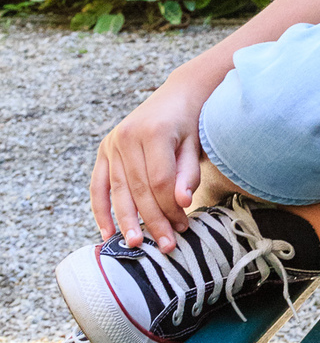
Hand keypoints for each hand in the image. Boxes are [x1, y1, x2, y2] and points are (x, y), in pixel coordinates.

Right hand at [91, 76, 205, 251]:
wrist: (178, 95)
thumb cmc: (193, 123)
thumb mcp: (196, 144)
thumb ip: (188, 174)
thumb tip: (182, 203)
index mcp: (153, 132)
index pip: (160, 182)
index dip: (170, 208)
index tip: (183, 228)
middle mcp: (127, 136)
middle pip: (139, 189)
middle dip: (153, 221)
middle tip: (166, 247)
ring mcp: (112, 142)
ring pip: (119, 190)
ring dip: (127, 221)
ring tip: (136, 245)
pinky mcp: (104, 149)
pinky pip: (99, 185)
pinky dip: (101, 209)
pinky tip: (107, 232)